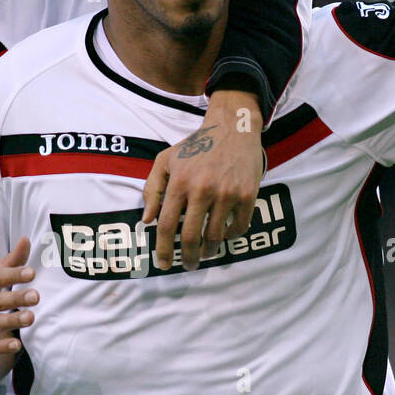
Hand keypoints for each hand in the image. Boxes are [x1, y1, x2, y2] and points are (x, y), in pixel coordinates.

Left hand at [142, 90, 264, 270]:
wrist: (232, 128)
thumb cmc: (196, 146)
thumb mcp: (166, 160)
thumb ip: (152, 189)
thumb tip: (147, 220)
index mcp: (179, 182)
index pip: (166, 225)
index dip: (162, 249)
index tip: (163, 264)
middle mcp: (202, 189)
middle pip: (190, 236)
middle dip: (187, 257)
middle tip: (188, 266)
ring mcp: (226, 193)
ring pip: (215, 236)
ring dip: (209, 251)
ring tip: (206, 253)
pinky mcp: (247, 195)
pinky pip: (238, 227)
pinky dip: (230, 236)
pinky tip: (224, 235)